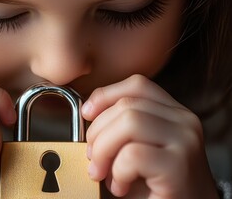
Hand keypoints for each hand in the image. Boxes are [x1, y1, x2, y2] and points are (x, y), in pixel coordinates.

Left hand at [83, 74, 218, 198]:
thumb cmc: (155, 185)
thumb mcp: (136, 146)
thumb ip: (120, 126)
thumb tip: (88, 112)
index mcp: (173, 113)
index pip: (137, 85)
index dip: (105, 95)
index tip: (87, 114)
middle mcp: (184, 121)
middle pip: (126, 105)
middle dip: (97, 133)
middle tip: (94, 161)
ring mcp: (185, 141)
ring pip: (128, 123)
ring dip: (104, 151)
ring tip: (106, 175)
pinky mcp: (179, 166)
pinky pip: (132, 155)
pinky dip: (117, 173)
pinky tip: (122, 186)